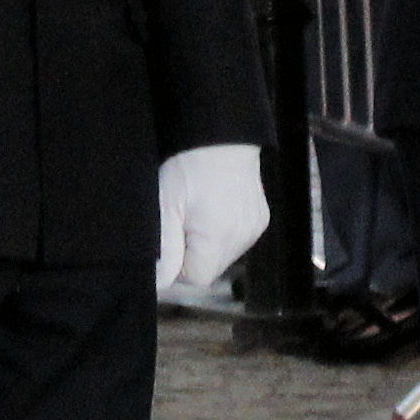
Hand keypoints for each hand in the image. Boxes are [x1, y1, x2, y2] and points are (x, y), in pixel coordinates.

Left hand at [154, 142, 268, 295]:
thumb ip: (164, 251)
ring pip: (223, 255)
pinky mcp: (260, 219)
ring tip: (199, 211)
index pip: (195, 278)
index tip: (171, 237)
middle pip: (210, 268)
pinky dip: (223, 231)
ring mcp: (254, 228)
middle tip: (182, 219)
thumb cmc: (189, 167)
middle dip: (192, 253)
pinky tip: (215, 208)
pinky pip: (237, 239)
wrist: (221, 135)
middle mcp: (243, 238)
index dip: (178, 263)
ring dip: (208, 243)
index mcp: (219, 239)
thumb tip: (159, 284)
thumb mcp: (167, 207)